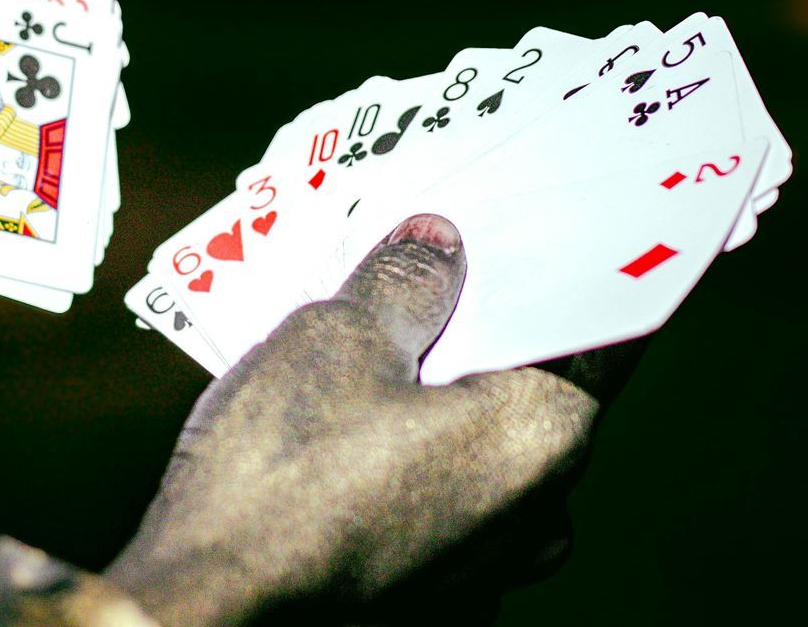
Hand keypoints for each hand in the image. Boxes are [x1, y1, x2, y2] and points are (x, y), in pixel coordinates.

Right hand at [106, 214, 625, 625]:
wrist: (210, 609)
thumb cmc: (276, 481)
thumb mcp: (336, 338)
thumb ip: (406, 284)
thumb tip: (438, 247)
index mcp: (541, 436)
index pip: (597, 328)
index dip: (568, 265)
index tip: (550, 219)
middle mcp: (538, 510)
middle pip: (535, 381)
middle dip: (486, 317)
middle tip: (433, 255)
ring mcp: (488, 563)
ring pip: (484, 441)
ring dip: (441, 385)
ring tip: (370, 329)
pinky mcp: (431, 591)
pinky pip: (444, 493)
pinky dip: (413, 447)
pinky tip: (348, 414)